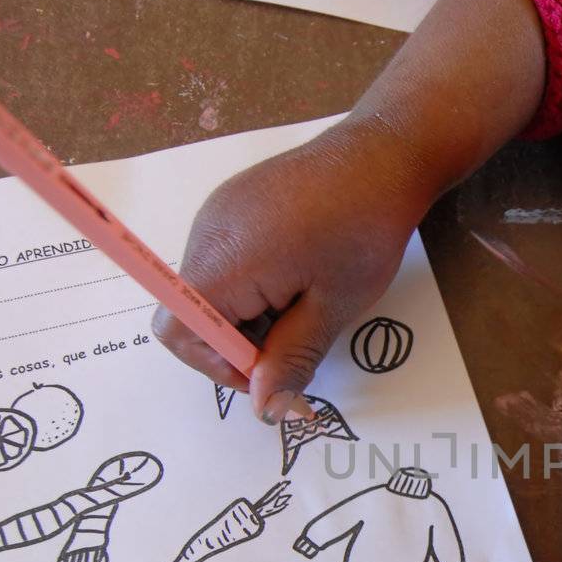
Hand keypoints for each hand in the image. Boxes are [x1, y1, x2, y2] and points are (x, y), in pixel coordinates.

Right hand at [152, 115, 428, 422]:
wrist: (382, 154)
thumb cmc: (364, 227)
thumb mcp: (333, 305)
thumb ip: (291, 359)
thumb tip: (265, 408)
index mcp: (226, 259)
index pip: (179, 331)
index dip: (217, 364)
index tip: (268, 371)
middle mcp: (207, 232)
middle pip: (191, 313)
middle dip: (239, 342)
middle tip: (297, 342)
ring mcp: (216, 214)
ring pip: (209, 290)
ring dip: (248, 315)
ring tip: (305, 304)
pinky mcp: (231, 206)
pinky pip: (222, 262)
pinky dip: (251, 287)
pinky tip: (297, 278)